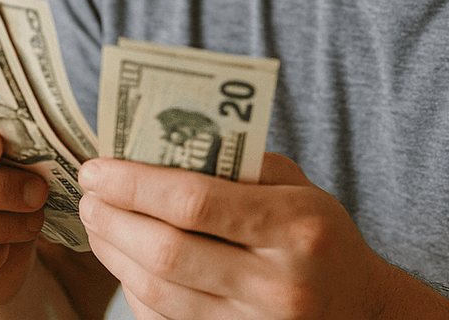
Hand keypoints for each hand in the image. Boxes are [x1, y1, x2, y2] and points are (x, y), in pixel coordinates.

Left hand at [76, 152, 399, 319]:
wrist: (361, 313)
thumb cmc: (321, 237)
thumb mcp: (300, 190)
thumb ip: (240, 165)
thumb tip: (158, 146)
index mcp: (296, 226)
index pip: (196, 201)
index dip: (135, 184)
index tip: (98, 168)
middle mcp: (276, 284)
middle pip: (167, 251)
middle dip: (113, 219)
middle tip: (88, 195)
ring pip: (159, 292)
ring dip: (114, 253)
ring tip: (98, 223)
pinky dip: (135, 289)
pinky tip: (125, 260)